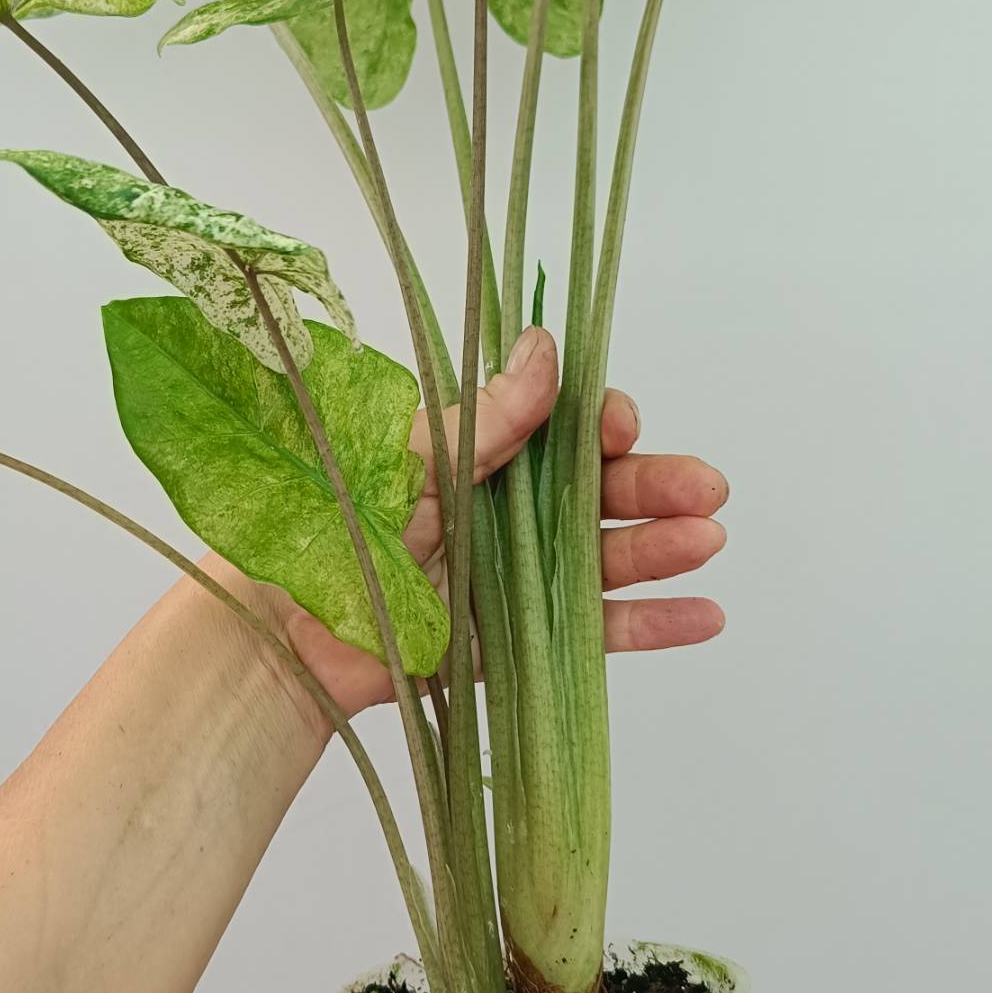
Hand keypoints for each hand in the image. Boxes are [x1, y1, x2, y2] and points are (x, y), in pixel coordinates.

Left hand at [244, 326, 727, 719]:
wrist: (283, 631)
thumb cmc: (329, 529)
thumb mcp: (410, 460)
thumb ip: (486, 419)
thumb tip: (545, 346)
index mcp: (473, 455)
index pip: (558, 429)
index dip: (599, 425)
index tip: (621, 427)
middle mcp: (499, 512)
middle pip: (595, 492)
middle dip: (653, 483)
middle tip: (705, 487)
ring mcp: (510, 580)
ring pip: (602, 557)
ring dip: (660, 547)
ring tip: (707, 540)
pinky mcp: (512, 646)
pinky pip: (590, 632)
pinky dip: (648, 624)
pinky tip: (703, 613)